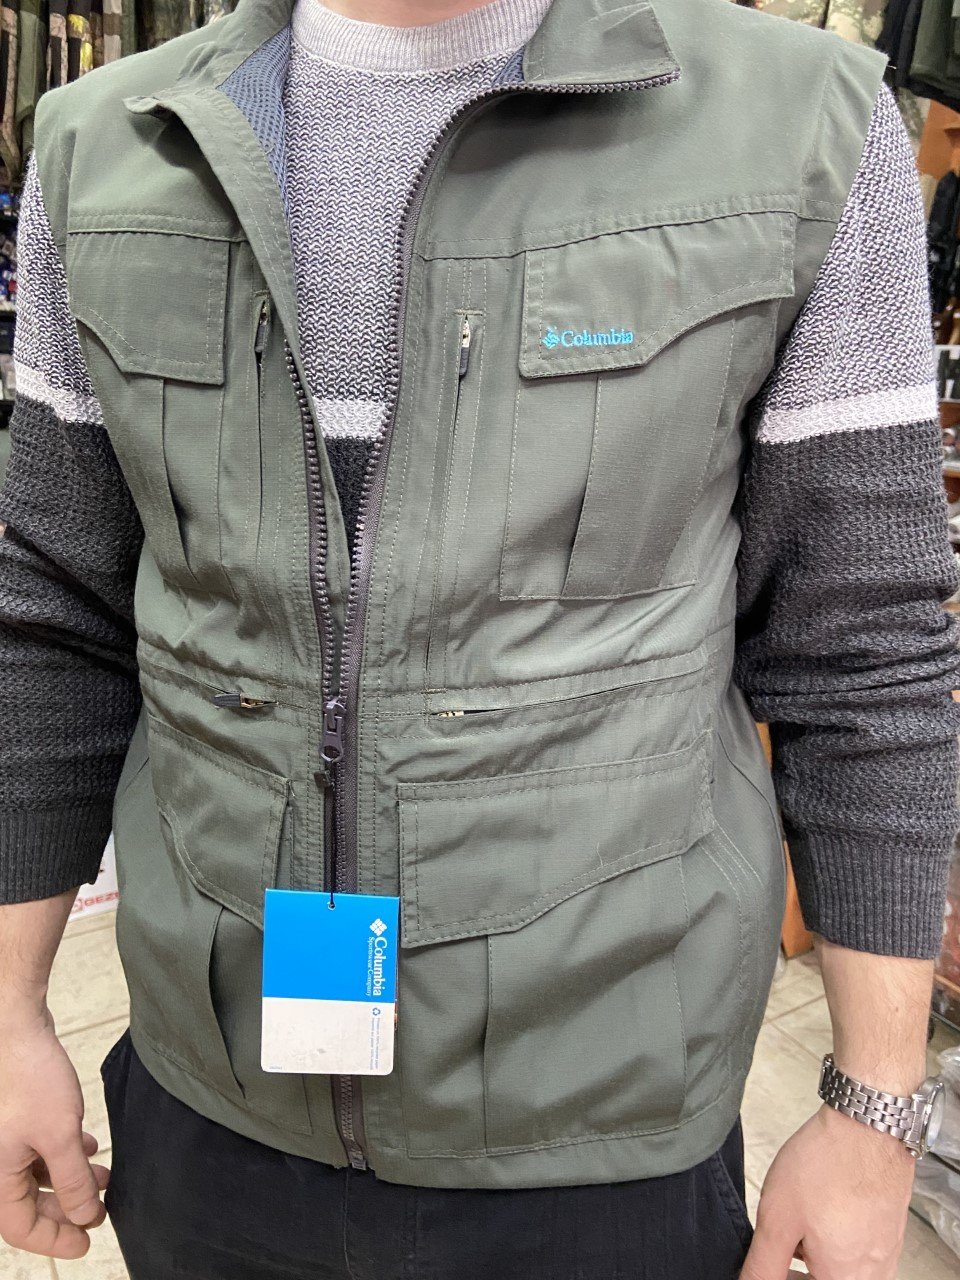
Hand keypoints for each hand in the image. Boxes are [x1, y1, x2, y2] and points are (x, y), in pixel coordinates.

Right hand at [0, 1003, 108, 1258]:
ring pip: (37, 1174)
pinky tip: (90, 1145)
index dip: (55, 1239)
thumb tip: (86, 1216)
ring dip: (71, 1178)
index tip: (86, 1242)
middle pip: (29, 1203)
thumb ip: (73, 1181)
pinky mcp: (17, 1118)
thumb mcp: (60, 1136)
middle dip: (67, 1207)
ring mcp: (6, 1139)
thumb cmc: (31, 1079)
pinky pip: (39, 1150)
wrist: (18, 1028)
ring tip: (105, 1175)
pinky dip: (63, 1154)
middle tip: (100, 1211)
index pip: (21, 1227)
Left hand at [741, 1104, 914, 1278]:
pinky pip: (859, 1250)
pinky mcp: (891, 1233)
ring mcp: (886, 1255)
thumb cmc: (828, 1165)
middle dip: (798, 1266)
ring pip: (842, 1268)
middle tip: (782, 1238)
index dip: (781, 1273)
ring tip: (801, 1217)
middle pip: (826, 1279)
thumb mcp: (778, 1219)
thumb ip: (763, 1265)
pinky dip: (836, 1237)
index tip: (773, 1256)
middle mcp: (872, 1276)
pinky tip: (823, 1208)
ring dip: (816, 1252)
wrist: (868, 1124)